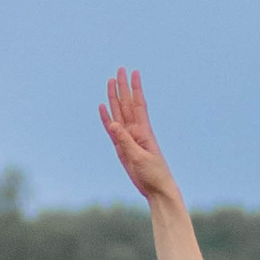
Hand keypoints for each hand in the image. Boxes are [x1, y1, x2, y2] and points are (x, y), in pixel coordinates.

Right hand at [98, 67, 180, 207]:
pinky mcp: (122, 148)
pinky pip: (112, 130)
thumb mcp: (139, 157)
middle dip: (123, 87)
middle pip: (127, 104)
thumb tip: (112, 124)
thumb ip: (125, 141)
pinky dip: (106, 118)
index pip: (138, 104)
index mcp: (143, 131)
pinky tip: (103, 108)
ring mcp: (129, 138)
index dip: (135, 88)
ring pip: (119, 113)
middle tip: (119, 69)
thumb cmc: (153, 174)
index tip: (133, 72)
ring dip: (115, 98)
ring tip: (110, 82)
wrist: (156, 189)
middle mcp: (136, 131)